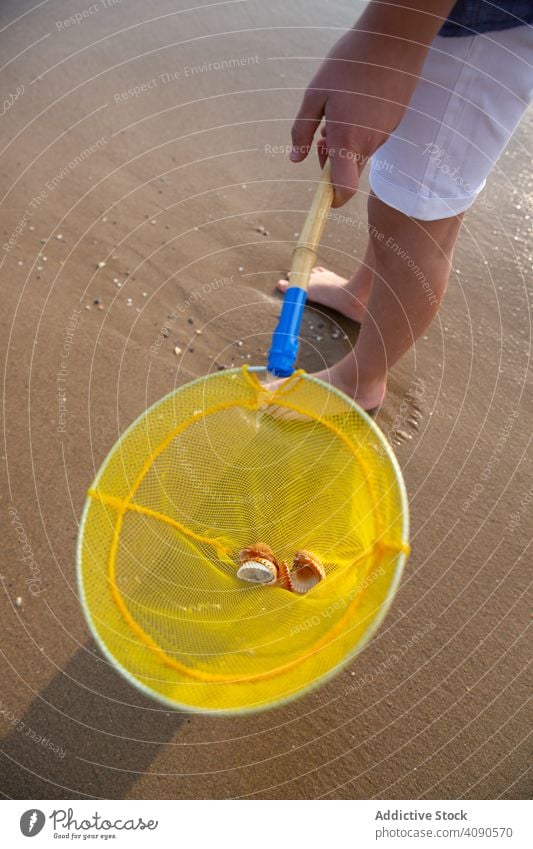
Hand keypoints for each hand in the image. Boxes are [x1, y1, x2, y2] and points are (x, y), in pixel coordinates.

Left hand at [289, 2, 454, 205]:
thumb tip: (295, 159)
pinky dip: (360, 130)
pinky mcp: (393, 123)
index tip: (323, 197)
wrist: (394, 39)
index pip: (344, 189)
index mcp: (346, 140)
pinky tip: (357, 102)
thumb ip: (302, 131)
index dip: (333, 200)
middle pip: (348, 171)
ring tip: (339, 110)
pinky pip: (372, 138)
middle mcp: (367, 143)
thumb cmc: (349, 63)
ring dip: (345, 142)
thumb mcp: (315, 94)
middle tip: (321, 134)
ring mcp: (384, 134)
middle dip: (331, 162)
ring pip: (359, 153)